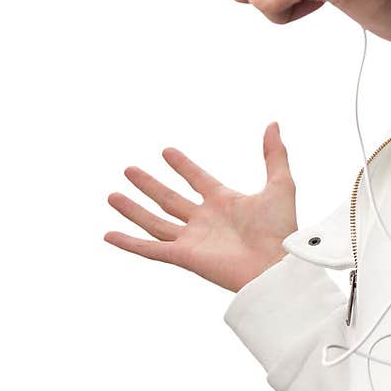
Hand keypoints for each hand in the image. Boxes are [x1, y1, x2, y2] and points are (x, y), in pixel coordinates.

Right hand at [103, 121, 298, 293]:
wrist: (276, 266)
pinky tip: (109, 234)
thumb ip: (274, 155)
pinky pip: (150, 249)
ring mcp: (193, 239)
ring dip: (133, 209)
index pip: (198, 179)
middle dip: (149, 185)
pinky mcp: (184, 257)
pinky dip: (128, 243)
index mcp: (224, 202)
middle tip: (129, 169)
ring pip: (155, 222)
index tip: (166, 151)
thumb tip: (274, 124)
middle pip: (169, 199)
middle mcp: (205, 221)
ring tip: (112, 195)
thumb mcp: (280, 184)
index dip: (183, 165)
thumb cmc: (281, 231)